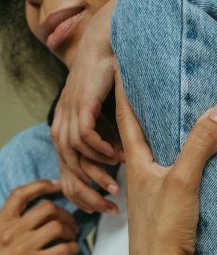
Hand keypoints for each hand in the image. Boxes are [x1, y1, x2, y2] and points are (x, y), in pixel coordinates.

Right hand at [0, 180, 78, 254]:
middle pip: (47, 208)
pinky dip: (73, 248)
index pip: (21, 194)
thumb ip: (11, 227)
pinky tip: (72, 251)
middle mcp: (13, 231)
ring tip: (71, 238)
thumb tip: (34, 218)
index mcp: (2, 222)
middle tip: (70, 224)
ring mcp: (24, 246)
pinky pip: (63, 248)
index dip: (41, 186)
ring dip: (71, 231)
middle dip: (64, 213)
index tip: (57, 186)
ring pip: (58, 226)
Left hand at [50, 0, 124, 216]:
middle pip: (68, 173)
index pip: (67, 176)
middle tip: (110, 207)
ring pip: (75, 158)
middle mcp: (62, 127)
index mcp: (66, 134)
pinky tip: (117, 155)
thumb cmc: (109, 82)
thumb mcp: (105, 119)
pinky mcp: (78, 106)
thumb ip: (105, 140)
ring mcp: (68, 116)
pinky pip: (84, 138)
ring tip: (116, 184)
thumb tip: (117, 162)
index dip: (84, 197)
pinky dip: (100, 150)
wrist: (105, 47)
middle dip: (89, 195)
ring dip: (98, 173)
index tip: (104, 208)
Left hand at [113, 66, 216, 254]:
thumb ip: (200, 146)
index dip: (125, 89)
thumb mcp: (182, 182)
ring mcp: (153, 200)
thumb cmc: (163, 231)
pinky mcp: (168, 217)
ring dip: (167, 142)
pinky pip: (173, 182)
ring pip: (158, 161)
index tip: (123, 63)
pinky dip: (182, 167)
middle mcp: (140, 180)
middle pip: (142, 138)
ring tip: (181, 123)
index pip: (127, 118)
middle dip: (148, 112)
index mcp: (137, 167)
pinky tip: (196, 169)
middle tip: (159, 85)